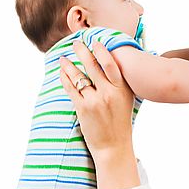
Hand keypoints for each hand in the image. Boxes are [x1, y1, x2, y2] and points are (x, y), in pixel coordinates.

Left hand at [59, 41, 134, 157]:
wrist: (114, 146)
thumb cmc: (120, 122)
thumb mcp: (126, 100)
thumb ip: (120, 83)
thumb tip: (111, 64)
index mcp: (123, 89)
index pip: (111, 63)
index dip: (101, 50)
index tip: (95, 42)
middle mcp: (109, 93)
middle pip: (93, 65)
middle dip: (83, 51)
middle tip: (76, 42)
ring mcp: (95, 100)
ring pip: (79, 76)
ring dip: (69, 64)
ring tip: (63, 57)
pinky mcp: (83, 108)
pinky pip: (71, 88)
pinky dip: (65, 78)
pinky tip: (61, 72)